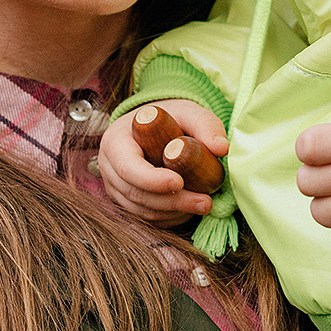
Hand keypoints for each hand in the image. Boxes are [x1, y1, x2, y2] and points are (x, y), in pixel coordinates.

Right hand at [97, 100, 227, 228]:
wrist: (154, 128)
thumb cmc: (167, 119)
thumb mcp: (186, 112)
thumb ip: (204, 125)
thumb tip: (221, 148)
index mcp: (116, 142)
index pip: (127, 167)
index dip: (151, 179)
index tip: (179, 182)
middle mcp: (109, 168)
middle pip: (136, 193)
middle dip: (171, 201)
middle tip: (204, 201)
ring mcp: (116, 189)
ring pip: (142, 210)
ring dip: (173, 211)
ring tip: (202, 203)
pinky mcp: (126, 203)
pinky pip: (146, 218)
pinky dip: (169, 218)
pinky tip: (189, 208)